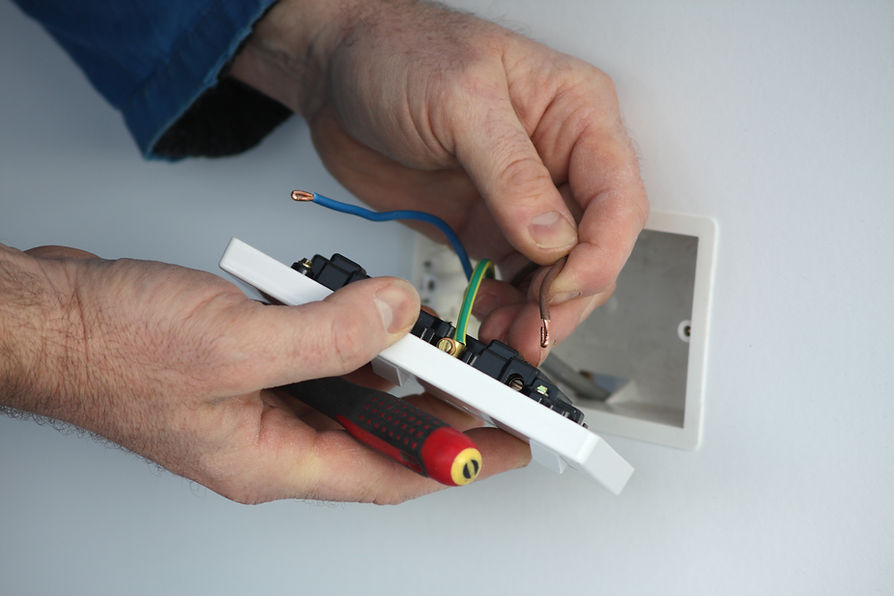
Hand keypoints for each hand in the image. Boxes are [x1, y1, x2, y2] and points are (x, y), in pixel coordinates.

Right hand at [0, 245, 528, 503]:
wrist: (53, 320)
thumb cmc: (115, 349)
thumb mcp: (234, 343)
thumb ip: (328, 334)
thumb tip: (398, 316)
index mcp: (273, 459)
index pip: (390, 471)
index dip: (458, 462)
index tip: (512, 449)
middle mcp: (272, 439)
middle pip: (378, 436)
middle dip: (439, 415)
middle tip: (492, 394)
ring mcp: (260, 403)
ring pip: (351, 395)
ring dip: (395, 371)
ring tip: (444, 350)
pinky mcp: (249, 366)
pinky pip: (319, 360)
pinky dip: (350, 340)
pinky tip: (368, 315)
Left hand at [231, 0, 648, 362]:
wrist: (336, 71)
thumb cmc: (399, 52)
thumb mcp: (460, 100)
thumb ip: (510, 171)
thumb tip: (552, 236)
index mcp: (575, 114)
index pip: (618, 198)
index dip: (599, 254)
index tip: (561, 288)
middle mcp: (557, 162)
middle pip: (594, 247)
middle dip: (568, 297)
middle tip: (532, 331)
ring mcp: (521, 199)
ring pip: (557, 273)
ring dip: (537, 312)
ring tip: (503, 334)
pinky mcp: (485, 224)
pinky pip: (512, 278)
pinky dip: (504, 305)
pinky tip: (485, 315)